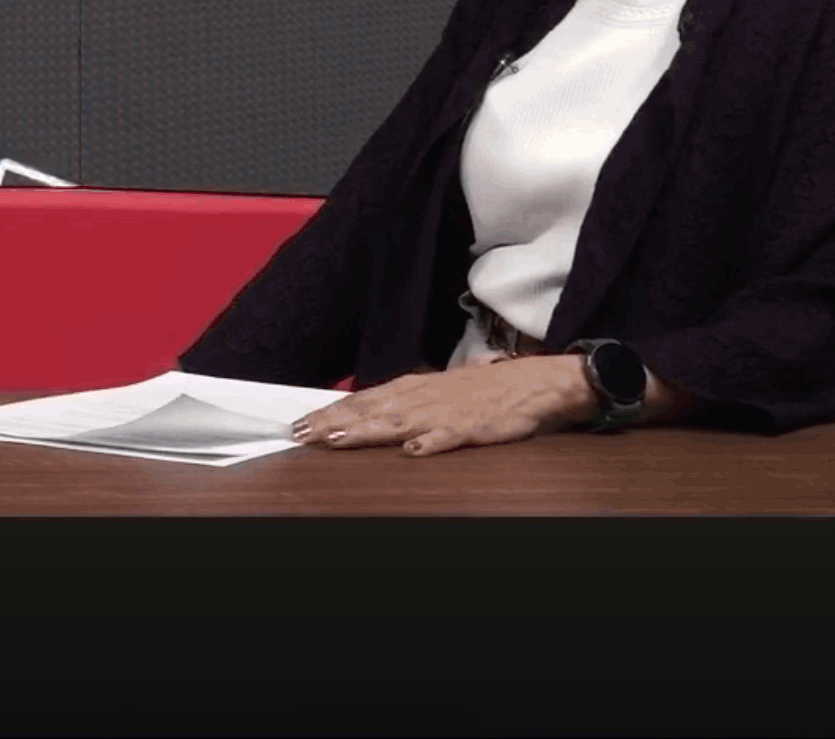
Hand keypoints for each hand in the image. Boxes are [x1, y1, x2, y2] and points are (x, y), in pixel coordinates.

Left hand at [288, 356, 600, 456]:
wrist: (535, 383)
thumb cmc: (484, 391)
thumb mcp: (436, 391)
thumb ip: (403, 403)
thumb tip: (367, 412)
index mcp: (412, 388)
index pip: (361, 400)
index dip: (329, 413)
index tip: (299, 425)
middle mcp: (422, 397)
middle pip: (369, 411)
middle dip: (332, 423)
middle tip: (300, 434)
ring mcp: (446, 412)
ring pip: (398, 422)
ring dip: (366, 431)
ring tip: (337, 440)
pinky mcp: (474, 427)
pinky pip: (449, 436)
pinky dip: (431, 442)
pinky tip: (412, 451)